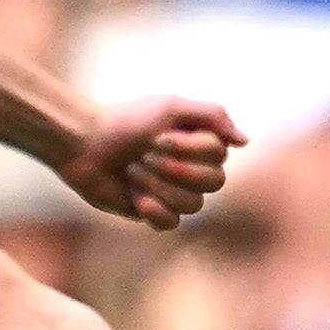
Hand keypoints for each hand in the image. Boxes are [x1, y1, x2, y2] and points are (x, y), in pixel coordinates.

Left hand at [62, 94, 240, 229]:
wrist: (84, 143)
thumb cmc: (127, 120)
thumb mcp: (170, 107)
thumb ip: (213, 116)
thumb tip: (245, 141)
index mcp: (200, 143)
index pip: (219, 157)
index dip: (190, 150)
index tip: (158, 136)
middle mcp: (193, 169)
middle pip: (214, 183)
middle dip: (177, 170)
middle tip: (145, 154)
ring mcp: (174, 192)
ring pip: (192, 205)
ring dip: (158, 186)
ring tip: (133, 171)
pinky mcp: (154, 212)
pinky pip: (172, 223)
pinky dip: (154, 210)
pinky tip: (135, 197)